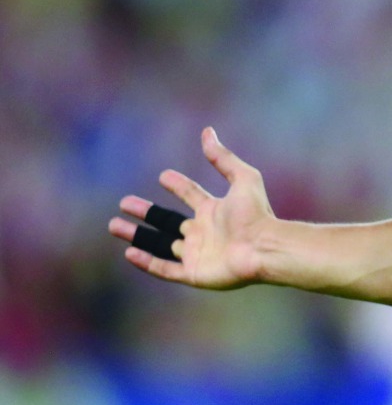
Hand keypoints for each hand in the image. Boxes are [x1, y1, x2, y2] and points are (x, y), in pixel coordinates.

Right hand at [108, 127, 273, 288]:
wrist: (264, 247)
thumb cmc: (257, 214)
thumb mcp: (243, 178)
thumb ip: (223, 157)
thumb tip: (207, 131)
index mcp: (215, 210)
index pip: (191, 195)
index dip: (178, 185)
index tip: (164, 175)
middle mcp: (204, 232)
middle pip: (169, 221)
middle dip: (146, 212)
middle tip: (124, 203)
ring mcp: (198, 253)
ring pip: (160, 245)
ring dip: (137, 236)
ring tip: (114, 225)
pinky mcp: (194, 273)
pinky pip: (165, 268)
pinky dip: (146, 262)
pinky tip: (129, 253)